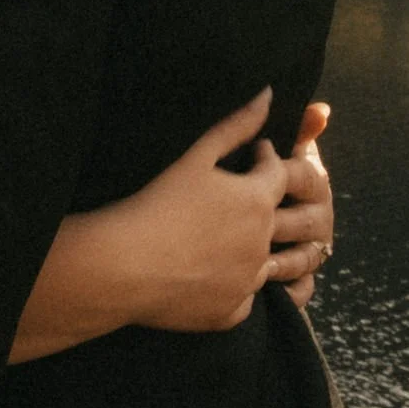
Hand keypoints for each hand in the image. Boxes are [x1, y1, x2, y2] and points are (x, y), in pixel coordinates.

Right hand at [127, 88, 289, 333]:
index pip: (279, 172)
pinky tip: (214, 282)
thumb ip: (235, 126)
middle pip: (284, 223)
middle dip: (272, 210)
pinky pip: (243, 303)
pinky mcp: (228, 312)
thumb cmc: (156, 204)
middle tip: (244, 206)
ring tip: (228, 245)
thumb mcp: (195, 157)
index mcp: (258, 200)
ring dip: (256, 254)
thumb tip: (268, 95)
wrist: (124, 265)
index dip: (267, 161)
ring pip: (268, 267)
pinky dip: (234, 292)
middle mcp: (262, 243)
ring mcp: (248, 281)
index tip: (255, 156)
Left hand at [264, 100, 333, 309]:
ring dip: (285, 260)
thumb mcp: (260, 155)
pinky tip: (268, 290)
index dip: (283, 172)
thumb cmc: (245, 183)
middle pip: (309, 220)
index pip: (307, 175)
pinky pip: (301, 291)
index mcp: (310, 183)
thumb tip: (321, 109)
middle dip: (280, 221)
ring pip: (306, 258)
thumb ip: (291, 131)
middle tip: (255, 224)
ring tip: (256, 261)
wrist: (221, 230)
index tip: (255, 166)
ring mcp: (309, 251)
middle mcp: (316, 217)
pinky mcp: (295, 283)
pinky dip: (289, 292)